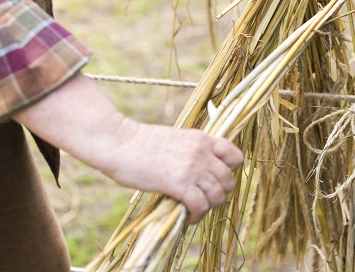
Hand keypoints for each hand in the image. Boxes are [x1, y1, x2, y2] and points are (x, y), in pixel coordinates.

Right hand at [103, 119, 242, 223]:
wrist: (119, 142)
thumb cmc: (139, 143)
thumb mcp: (174, 140)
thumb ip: (190, 153)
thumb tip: (198, 174)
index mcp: (201, 139)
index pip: (235, 156)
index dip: (229, 171)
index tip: (213, 178)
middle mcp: (202, 152)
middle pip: (228, 180)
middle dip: (218, 193)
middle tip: (201, 198)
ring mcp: (192, 167)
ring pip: (218, 195)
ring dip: (208, 207)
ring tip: (193, 209)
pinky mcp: (180, 183)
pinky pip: (201, 205)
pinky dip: (196, 215)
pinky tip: (186, 216)